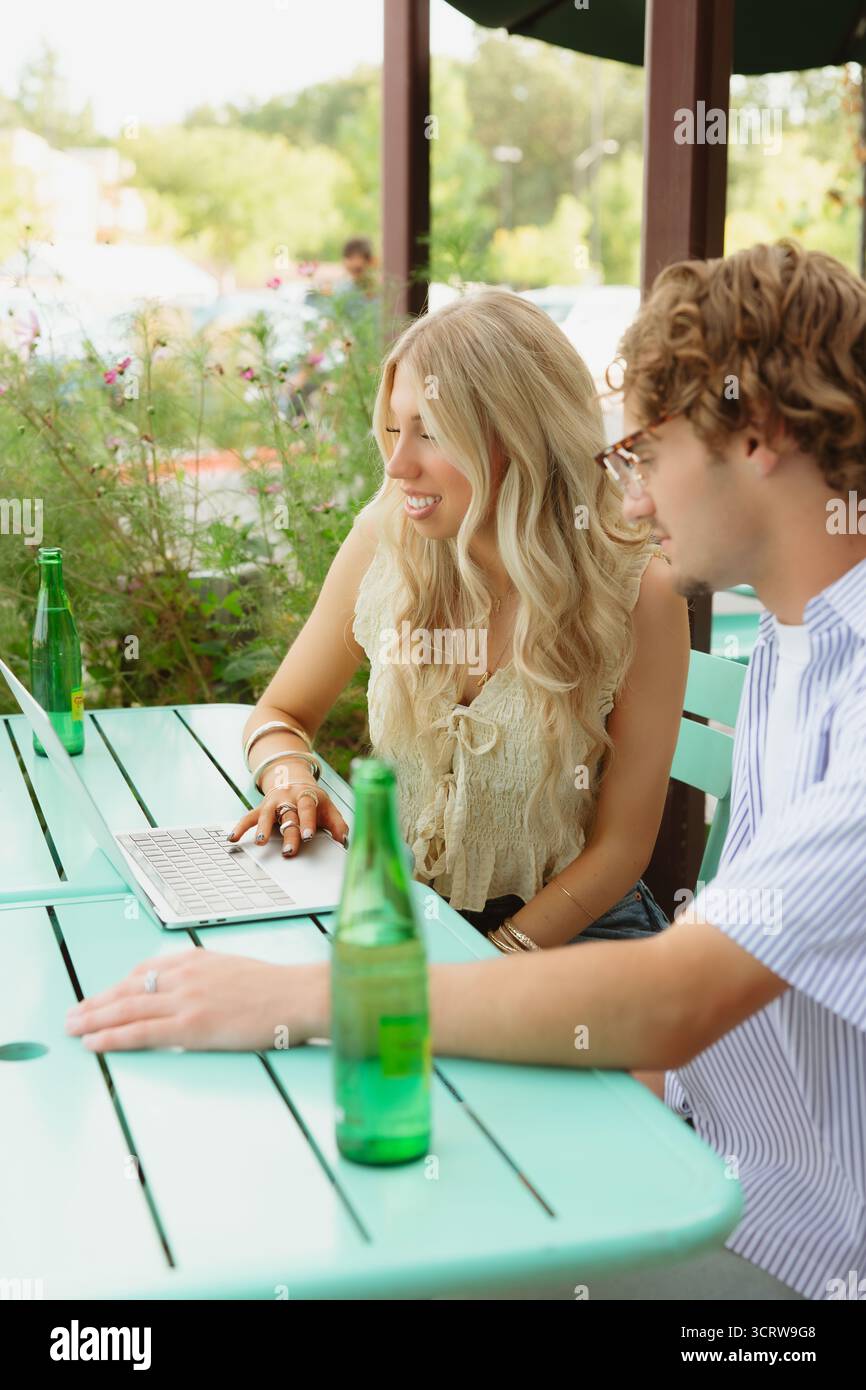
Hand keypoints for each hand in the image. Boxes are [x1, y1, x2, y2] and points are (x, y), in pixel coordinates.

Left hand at [64, 949, 329, 1052]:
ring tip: (73, 1028)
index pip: (143, 972)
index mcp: (194, 960)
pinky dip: (112, 1037)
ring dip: (94, 1019)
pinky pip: (140, 1032)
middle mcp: (184, 975)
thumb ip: (204, 978)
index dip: (115, 987)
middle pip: (126, 990)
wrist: (297, 997)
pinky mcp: (190, 1026)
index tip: (100, 997)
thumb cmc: (274, 989)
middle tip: (72, 1014)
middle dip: (95, 1003)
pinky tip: (94, 1042)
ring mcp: (185, 1000)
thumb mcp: (232, 970)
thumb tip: (185, 993)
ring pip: (126, 1009)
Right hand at [227, 772, 348, 857]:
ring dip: (263, 829)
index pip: (307, 807)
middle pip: (288, 815)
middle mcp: (289, 798)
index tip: (308, 836)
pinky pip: (249, 817)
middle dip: (288, 834)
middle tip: (289, 851)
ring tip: (261, 842)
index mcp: (307, 796)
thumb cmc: (314, 802)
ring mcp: (273, 802)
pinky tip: (233, 838)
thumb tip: (344, 841)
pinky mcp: (261, 808)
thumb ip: (338, 825)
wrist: (294, 780)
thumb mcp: (329, 809)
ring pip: (267, 815)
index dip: (308, 821)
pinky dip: (240, 827)